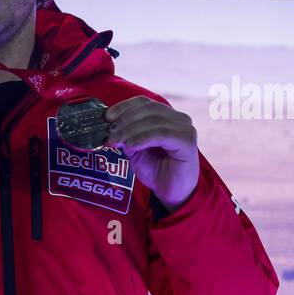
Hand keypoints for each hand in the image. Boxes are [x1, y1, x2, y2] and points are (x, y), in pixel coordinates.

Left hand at [104, 97, 198, 211]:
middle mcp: (178, 118)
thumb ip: (126, 136)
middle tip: (111, 133)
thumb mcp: (135, 150)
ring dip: (130, 130)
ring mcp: (184, 128)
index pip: (143, 102)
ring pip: (153, 120)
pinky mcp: (187, 141)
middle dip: (125, 120)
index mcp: (166, 116)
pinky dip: (143, 138)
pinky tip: (131, 146)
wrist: (172, 192)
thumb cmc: (156, 170)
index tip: (106, 117)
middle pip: (148, 108)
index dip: (124, 107)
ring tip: (117, 141)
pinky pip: (161, 134)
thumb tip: (110, 127)